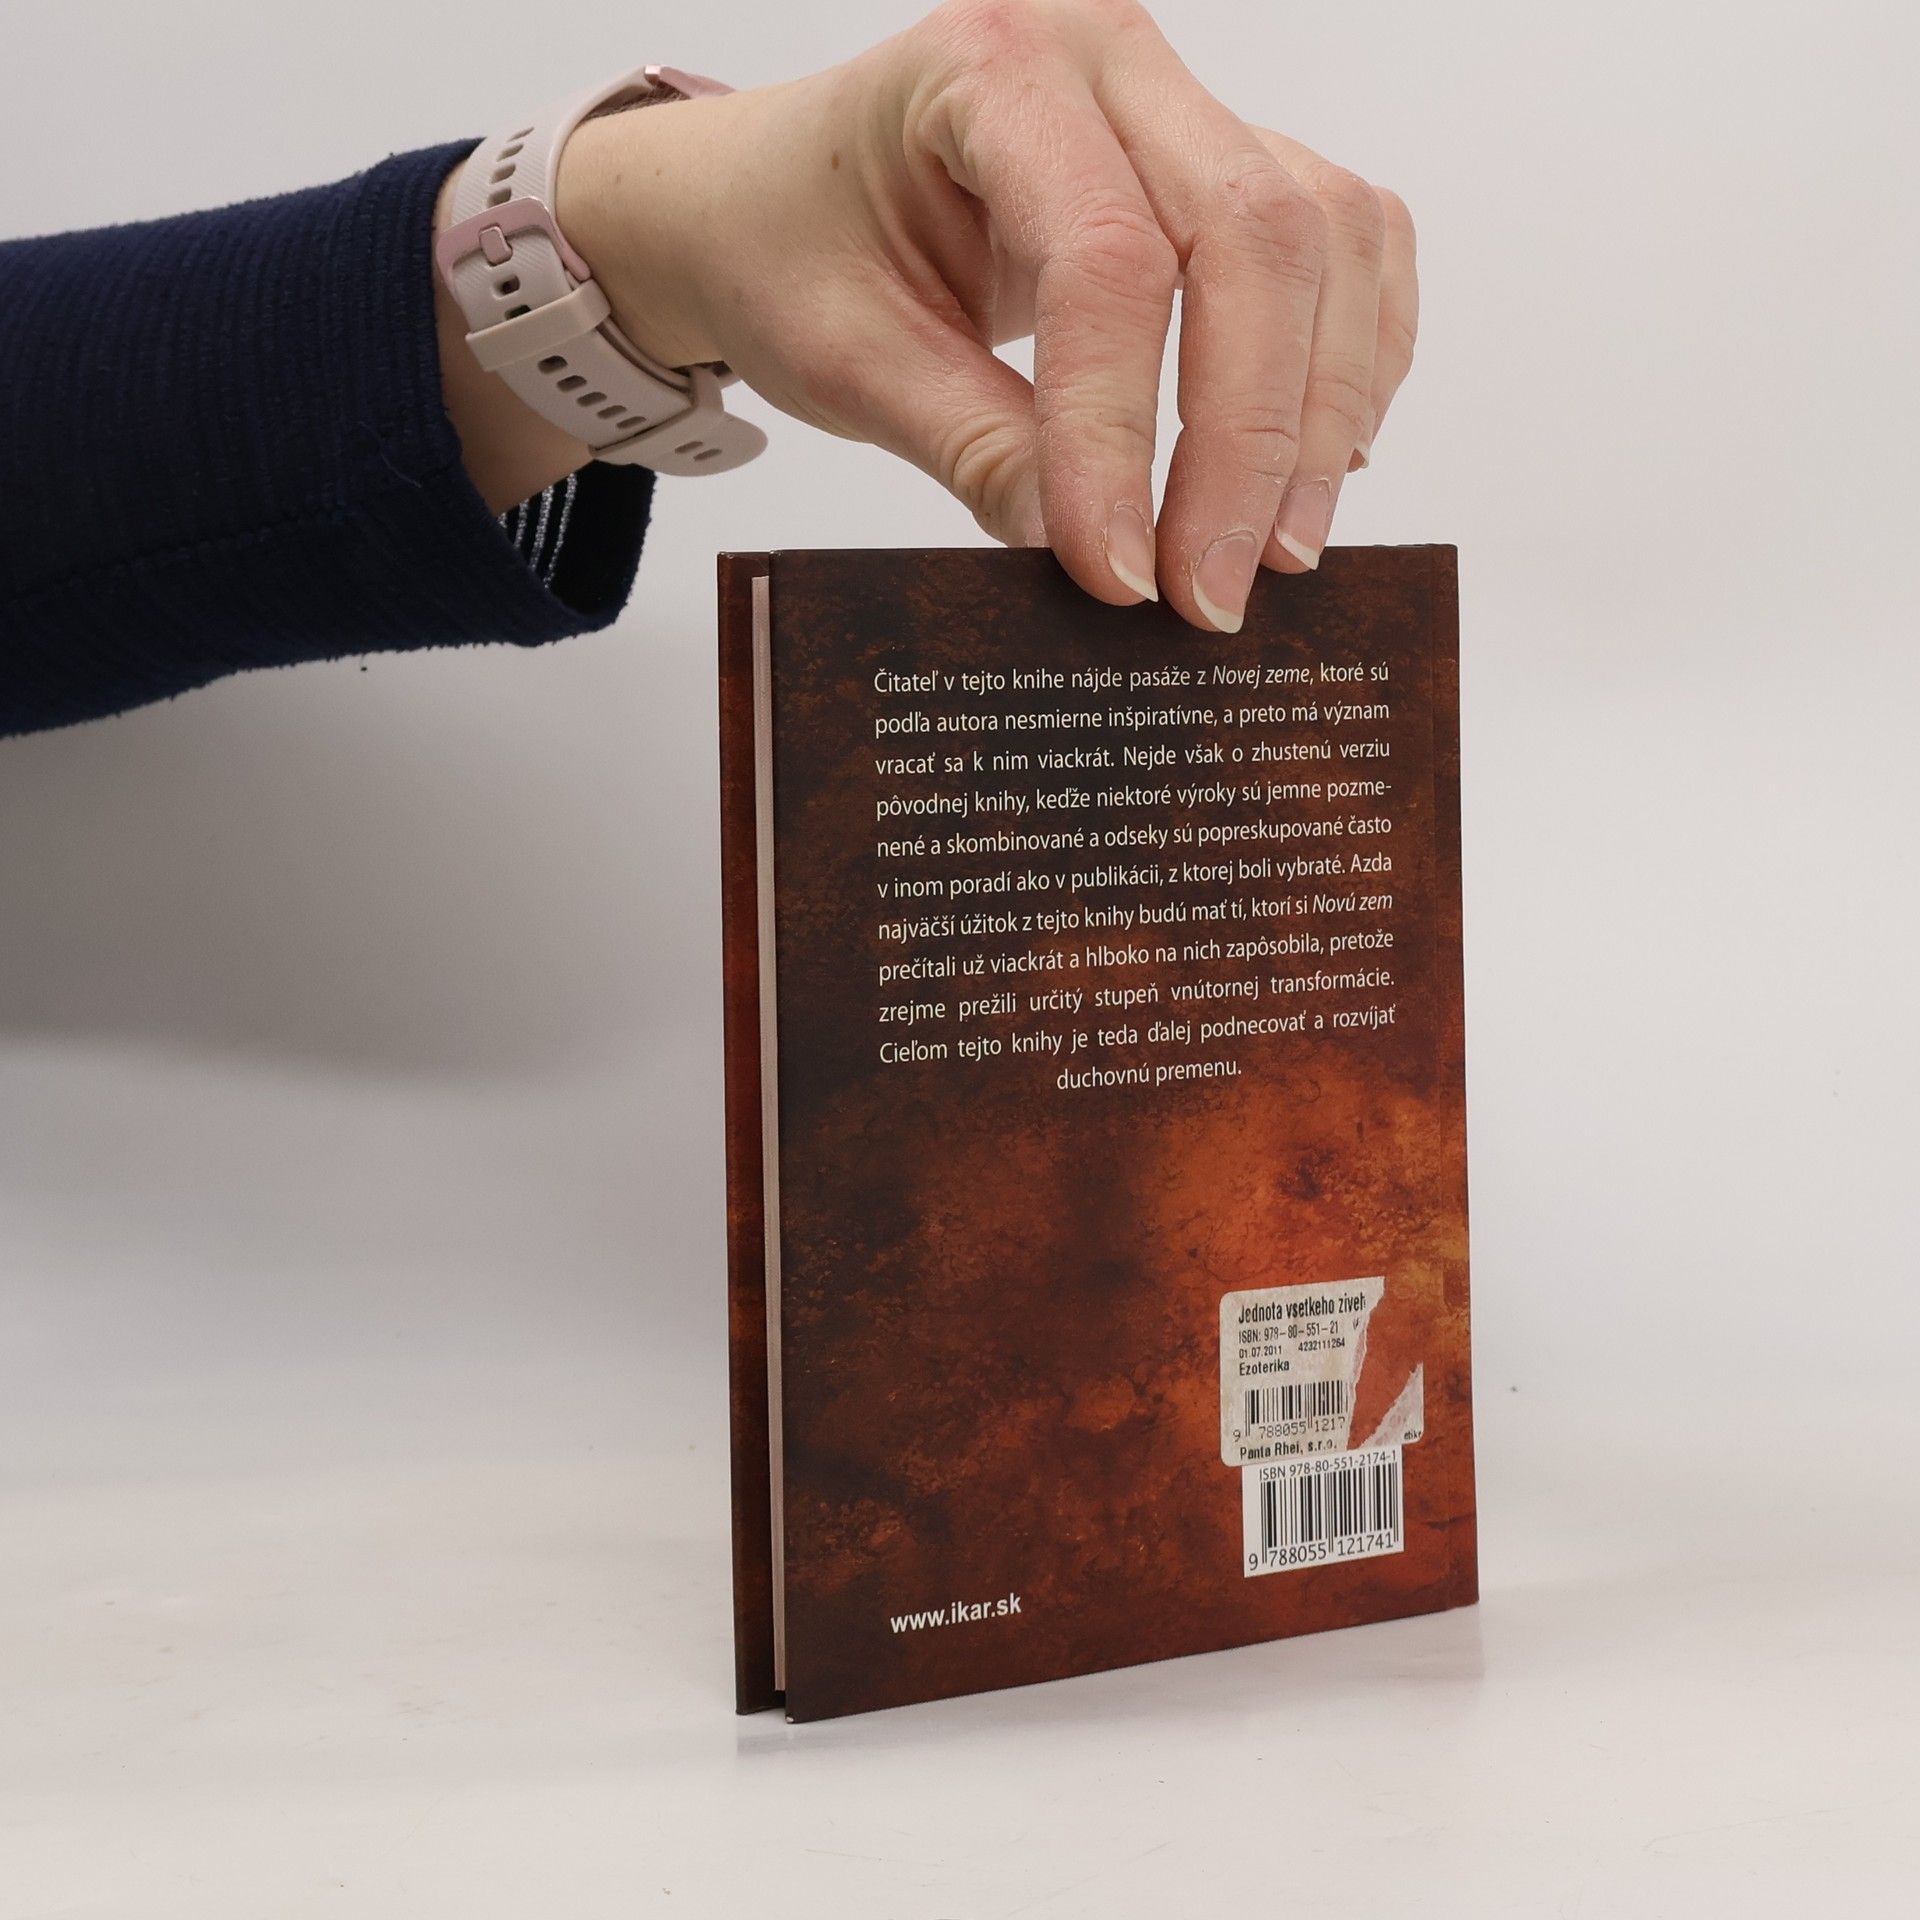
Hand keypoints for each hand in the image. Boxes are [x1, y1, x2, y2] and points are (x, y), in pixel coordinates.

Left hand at [467, 0, 1418, 632]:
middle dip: (1248, 440)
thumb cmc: (796, 249)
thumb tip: (1097, 557)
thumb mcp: (848, 358)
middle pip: (1253, 234)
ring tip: (1278, 552)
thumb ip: (972, 446)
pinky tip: (1321, 462)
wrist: (779, 196)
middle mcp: (1113, 58)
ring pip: (1326, 237)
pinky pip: (1346, 244)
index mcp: (995, 70)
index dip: (1122, 434)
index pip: (1105, 260)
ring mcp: (1188, 104)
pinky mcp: (1234, 163)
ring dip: (1321, 410)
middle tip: (1212, 595)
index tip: (1118, 573)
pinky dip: (1353, 359)